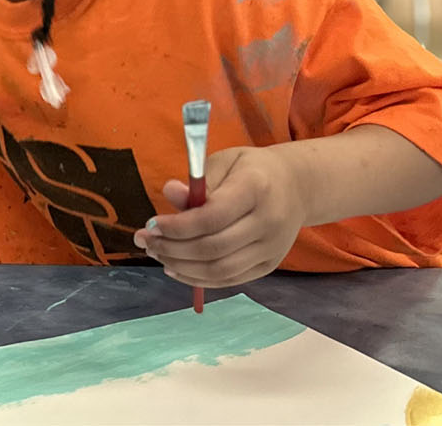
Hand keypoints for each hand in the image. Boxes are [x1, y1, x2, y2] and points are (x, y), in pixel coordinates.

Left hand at [132, 145, 305, 288]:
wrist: (296, 186)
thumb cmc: (251, 170)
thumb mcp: (224, 162)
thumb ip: (198, 182)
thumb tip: (170, 192)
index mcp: (257, 189)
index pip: (212, 217)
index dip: (177, 226)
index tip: (152, 224)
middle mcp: (269, 222)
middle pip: (213, 248)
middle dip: (172, 248)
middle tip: (145, 241)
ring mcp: (272, 248)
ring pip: (219, 270)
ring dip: (181, 267)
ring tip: (157, 254)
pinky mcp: (269, 265)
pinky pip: (229, 280)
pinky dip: (198, 279)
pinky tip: (175, 268)